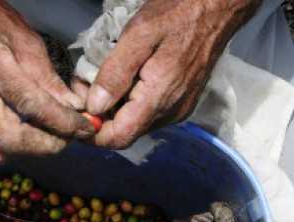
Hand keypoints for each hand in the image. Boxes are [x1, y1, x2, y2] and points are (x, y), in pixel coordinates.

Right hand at [0, 0, 93, 164]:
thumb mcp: (30, 42)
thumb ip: (50, 80)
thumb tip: (74, 111)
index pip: (29, 104)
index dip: (62, 122)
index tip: (85, 128)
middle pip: (10, 138)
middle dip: (47, 144)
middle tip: (70, 137)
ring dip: (31, 151)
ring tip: (51, 136)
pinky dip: (12, 151)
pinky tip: (29, 137)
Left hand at [85, 0, 259, 148]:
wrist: (216, 9)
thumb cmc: (177, 14)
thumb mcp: (139, 35)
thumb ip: (115, 73)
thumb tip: (94, 108)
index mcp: (158, 98)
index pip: (119, 138)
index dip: (93, 133)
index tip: (76, 114)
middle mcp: (170, 113)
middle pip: (125, 133)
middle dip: (100, 117)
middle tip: (84, 86)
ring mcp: (178, 110)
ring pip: (136, 124)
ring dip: (115, 108)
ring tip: (103, 78)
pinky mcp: (181, 104)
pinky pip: (148, 114)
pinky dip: (131, 102)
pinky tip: (126, 78)